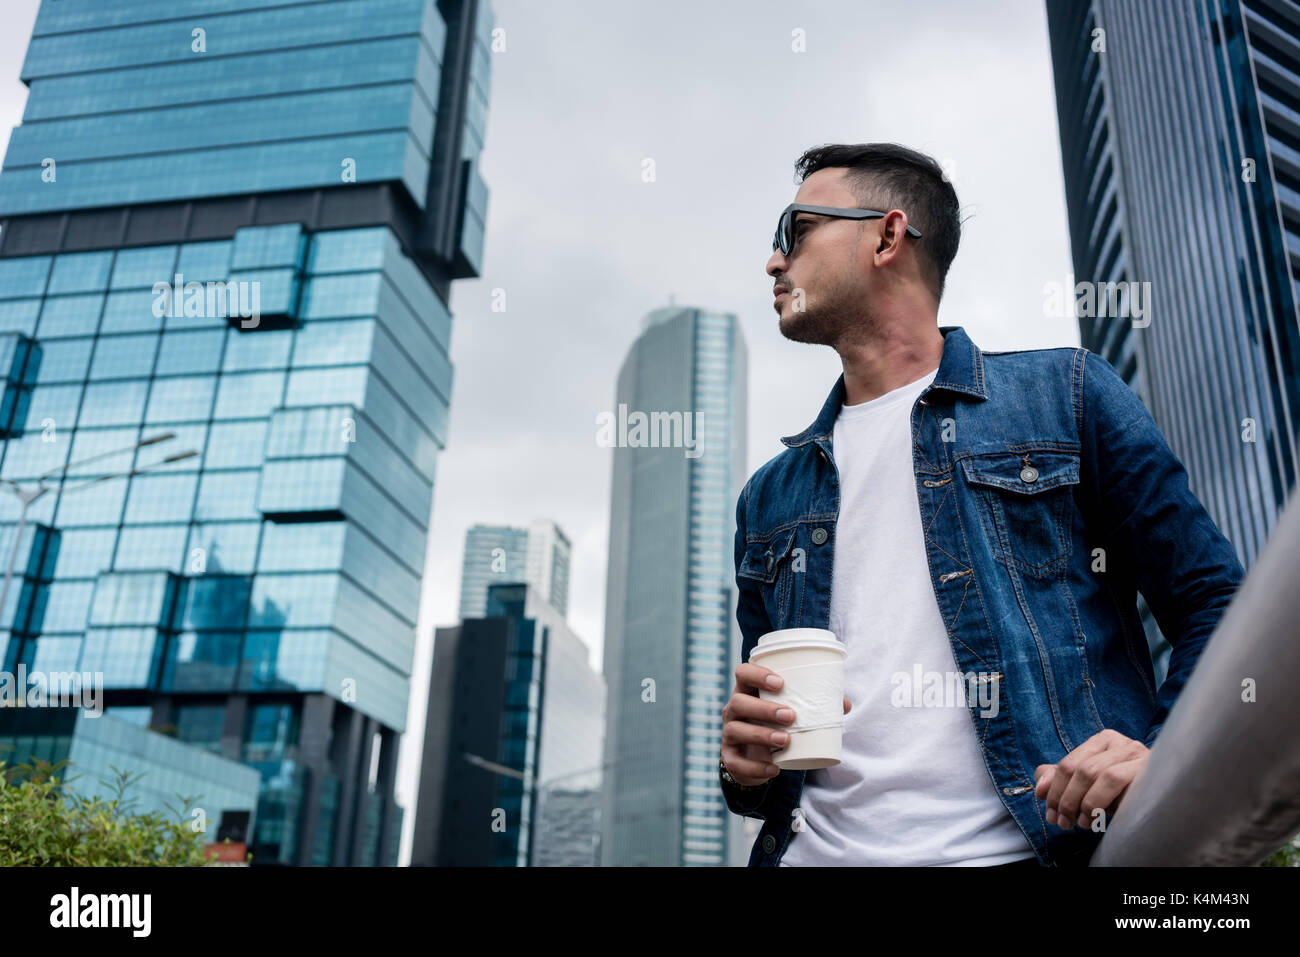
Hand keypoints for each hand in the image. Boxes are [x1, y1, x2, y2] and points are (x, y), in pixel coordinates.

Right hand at [721, 662, 850, 785]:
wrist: (757, 757)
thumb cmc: (776, 725)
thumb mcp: (791, 712)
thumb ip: (815, 706)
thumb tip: (844, 704)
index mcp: (748, 691)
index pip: (743, 673)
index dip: (757, 674)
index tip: (780, 683)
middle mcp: (733, 710)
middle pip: (739, 702)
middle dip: (764, 708)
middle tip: (790, 716)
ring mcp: (729, 733)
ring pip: (735, 730)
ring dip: (761, 735)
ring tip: (786, 740)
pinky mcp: (730, 757)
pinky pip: (737, 762)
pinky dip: (757, 766)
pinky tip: (775, 768)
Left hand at [1034, 729, 1148, 830]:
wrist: (1165, 803)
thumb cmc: (1123, 794)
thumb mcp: (1089, 786)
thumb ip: (1061, 780)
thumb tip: (1040, 787)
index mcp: (1103, 741)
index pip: (1068, 764)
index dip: (1054, 790)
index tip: (1049, 814)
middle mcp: (1121, 743)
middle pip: (1081, 770)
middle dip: (1066, 800)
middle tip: (1063, 823)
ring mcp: (1138, 755)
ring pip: (1099, 774)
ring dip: (1084, 803)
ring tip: (1081, 824)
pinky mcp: (1150, 770)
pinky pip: (1120, 782)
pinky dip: (1103, 801)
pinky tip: (1101, 818)